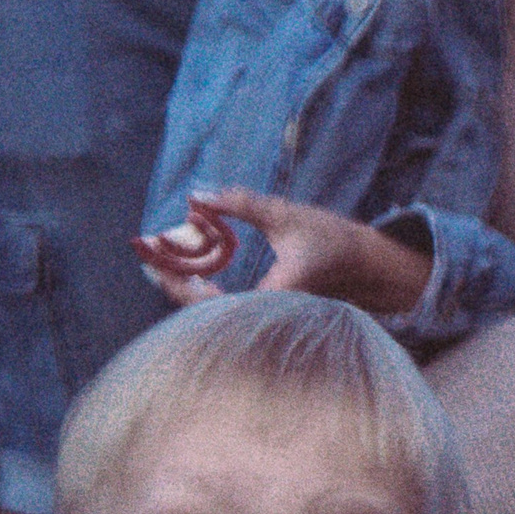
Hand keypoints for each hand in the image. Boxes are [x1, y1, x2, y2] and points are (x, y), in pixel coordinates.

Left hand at [137, 187, 430, 318]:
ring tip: (163, 260)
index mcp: (277, 294)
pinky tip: (190, 271)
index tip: (161, 263)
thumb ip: (241, 203)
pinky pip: (227, 309)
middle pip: (210, 315)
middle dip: (176, 285)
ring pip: (217, 314)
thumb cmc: (330, 239)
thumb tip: (197, 195)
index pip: (218, 304)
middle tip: (150, 255)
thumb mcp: (285, 215)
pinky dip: (204, 290)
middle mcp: (271, 314)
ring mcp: (269, 317)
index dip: (183, 288)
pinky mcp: (266, 313)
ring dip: (187, 287)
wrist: (364, 265)